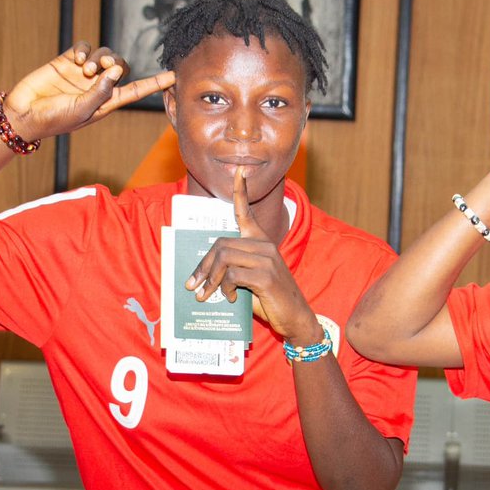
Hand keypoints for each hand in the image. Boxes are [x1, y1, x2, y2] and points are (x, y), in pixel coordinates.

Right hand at [1, 42, 174, 141]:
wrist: (25, 113)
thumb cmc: (55, 119)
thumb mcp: (82, 111)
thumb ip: (100, 93)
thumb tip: (115, 72)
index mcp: (107, 102)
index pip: (136, 90)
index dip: (154, 84)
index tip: (173, 76)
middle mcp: (98, 86)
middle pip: (120, 66)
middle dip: (116, 63)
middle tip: (103, 67)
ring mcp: (83, 73)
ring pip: (103, 54)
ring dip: (98, 57)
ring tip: (85, 69)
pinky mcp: (67, 61)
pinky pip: (83, 47)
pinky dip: (83, 49)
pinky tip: (76, 59)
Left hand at [184, 167, 320, 343]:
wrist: (295, 318)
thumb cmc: (271, 299)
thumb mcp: (250, 281)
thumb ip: (232, 271)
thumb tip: (204, 276)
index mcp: (261, 242)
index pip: (247, 211)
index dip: (241, 191)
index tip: (239, 171)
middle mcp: (264, 245)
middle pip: (221, 243)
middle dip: (203, 266)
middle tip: (193, 285)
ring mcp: (267, 259)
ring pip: (224, 257)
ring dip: (210, 279)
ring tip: (206, 295)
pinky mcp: (266, 276)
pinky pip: (233, 275)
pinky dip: (225, 288)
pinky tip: (230, 299)